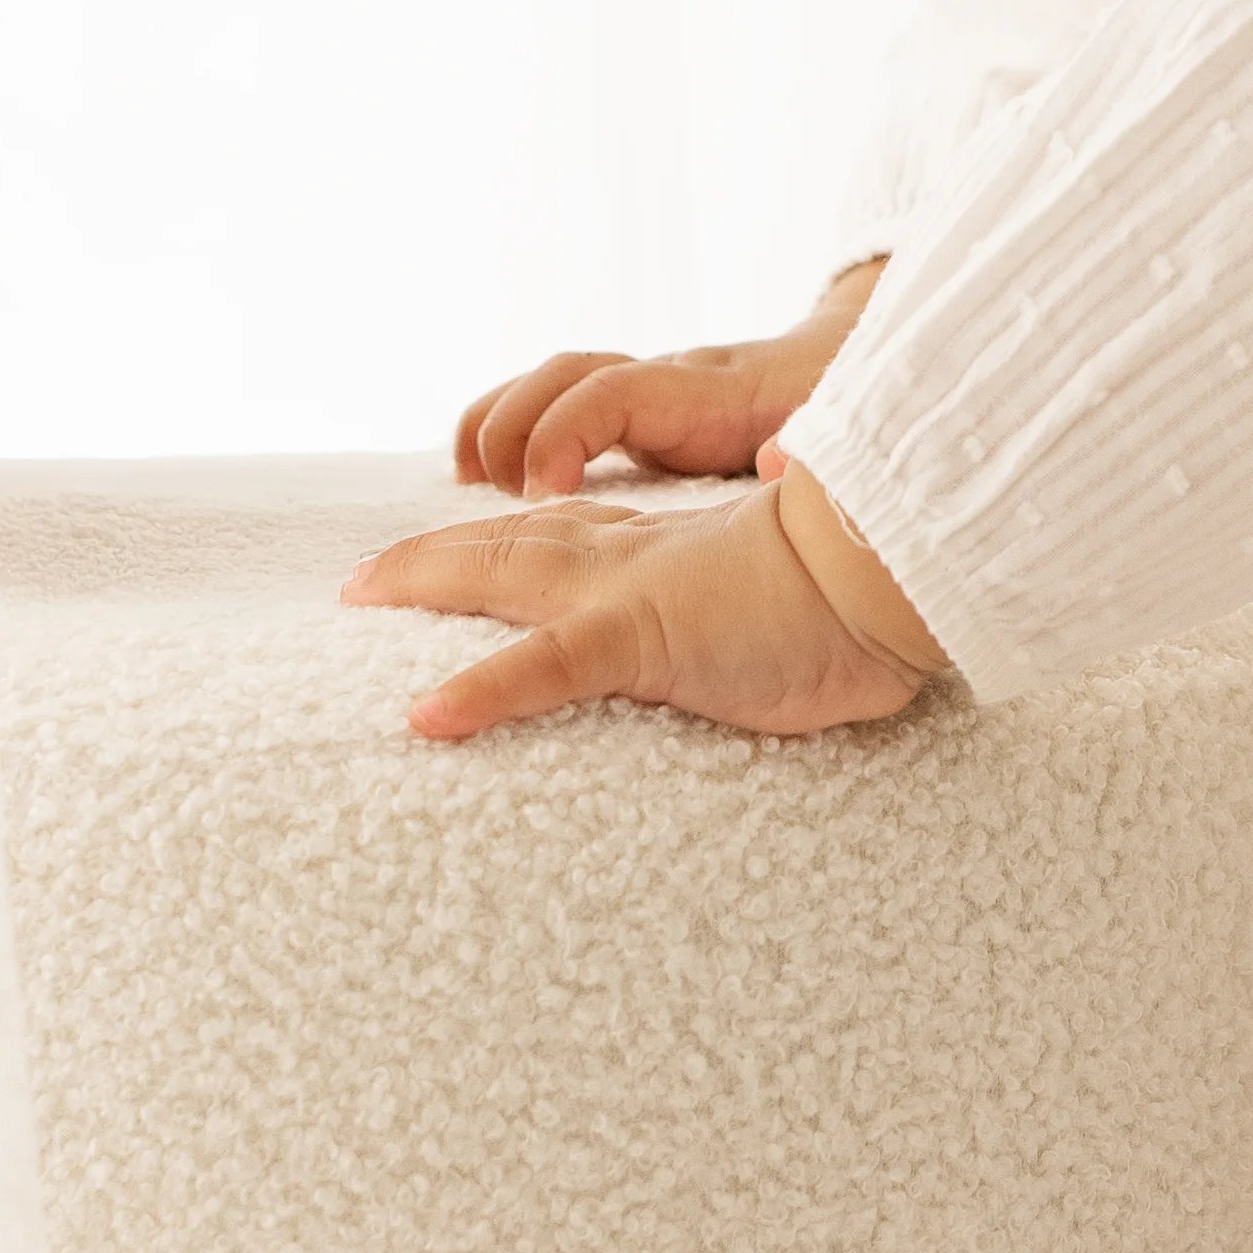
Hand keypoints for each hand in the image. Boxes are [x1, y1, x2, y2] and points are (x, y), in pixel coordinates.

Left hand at [348, 475, 932, 749]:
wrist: (894, 569)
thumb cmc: (863, 595)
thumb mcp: (789, 610)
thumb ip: (756, 622)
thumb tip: (773, 639)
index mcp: (663, 551)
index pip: (561, 533)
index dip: (500, 539)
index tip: (453, 546)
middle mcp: (629, 558)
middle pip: (508, 543)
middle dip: (431, 554)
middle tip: (362, 577)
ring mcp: (626, 594)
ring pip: (502, 577)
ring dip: (425, 580)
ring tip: (358, 595)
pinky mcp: (640, 638)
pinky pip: (543, 669)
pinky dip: (483, 690)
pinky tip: (426, 718)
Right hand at [453, 257, 880, 499]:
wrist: (866, 362)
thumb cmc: (853, 408)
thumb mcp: (844, 429)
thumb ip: (813, 444)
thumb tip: (779, 457)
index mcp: (717, 391)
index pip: (617, 389)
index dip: (568, 431)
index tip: (544, 490)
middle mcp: (673, 379)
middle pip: (569, 373)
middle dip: (513, 423)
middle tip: (495, 495)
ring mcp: (654, 390)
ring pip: (556, 380)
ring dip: (499, 420)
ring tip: (463, 483)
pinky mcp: (647, 413)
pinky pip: (566, 406)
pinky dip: (518, 432)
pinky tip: (485, 484)